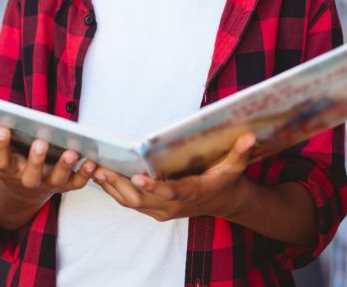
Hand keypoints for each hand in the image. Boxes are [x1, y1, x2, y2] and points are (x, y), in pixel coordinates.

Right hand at [0, 127, 97, 203]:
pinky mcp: (66, 185)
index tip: (1, 130)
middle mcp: (28, 180)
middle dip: (35, 160)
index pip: (1, 160)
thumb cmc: (12, 161)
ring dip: (64, 167)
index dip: (0, 146)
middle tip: (40, 142)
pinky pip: (77, 182)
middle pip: (31, 176)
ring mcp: (48, 183)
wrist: (24, 190)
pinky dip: (85, 173)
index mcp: (8, 170)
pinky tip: (91, 161)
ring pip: (56, 179)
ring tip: (71, 152)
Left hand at [91, 132, 256, 221]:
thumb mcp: (236, 166)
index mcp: (191, 193)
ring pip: (131, 203)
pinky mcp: (154, 209)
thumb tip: (251, 136)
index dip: (153, 186)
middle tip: (102, 170)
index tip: (137, 177)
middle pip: (141, 200)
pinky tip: (102, 176)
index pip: (170, 192)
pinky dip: (115, 191)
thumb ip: (241, 152)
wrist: (225, 202)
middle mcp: (173, 206)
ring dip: (112, 188)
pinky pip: (130, 202)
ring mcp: (162, 210)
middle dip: (120, 186)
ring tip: (95, 171)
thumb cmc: (227, 180)